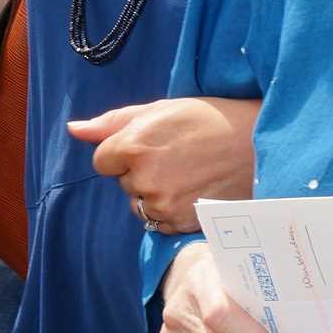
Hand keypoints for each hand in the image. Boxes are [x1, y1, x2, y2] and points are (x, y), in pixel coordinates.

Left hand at [68, 95, 258, 230]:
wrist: (258, 143)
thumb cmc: (210, 119)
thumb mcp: (160, 109)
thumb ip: (112, 122)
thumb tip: (73, 130)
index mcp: (133, 145)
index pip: (104, 161)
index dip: (126, 152)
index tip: (155, 145)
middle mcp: (144, 178)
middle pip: (124, 184)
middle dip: (142, 173)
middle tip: (179, 157)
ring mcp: (163, 204)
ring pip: (141, 205)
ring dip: (156, 195)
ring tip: (188, 175)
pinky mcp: (182, 222)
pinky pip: (160, 224)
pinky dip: (172, 212)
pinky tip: (194, 192)